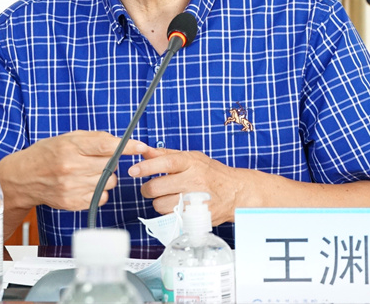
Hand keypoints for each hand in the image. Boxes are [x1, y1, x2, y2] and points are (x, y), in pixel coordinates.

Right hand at [0, 130, 148, 213]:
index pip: (106, 146)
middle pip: (110, 166)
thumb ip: (93, 138)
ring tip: (89, 173)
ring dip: (105, 177)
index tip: (141, 146)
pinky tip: (86, 185)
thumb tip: (119, 141)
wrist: (23, 177)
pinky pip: (100, 198)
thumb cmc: (46, 154)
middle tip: (99, 160)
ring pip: (108, 183)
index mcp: (70, 147)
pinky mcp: (72, 203)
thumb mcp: (67, 138)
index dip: (127, 146)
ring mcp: (71, 187)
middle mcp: (71, 167)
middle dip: (110, 162)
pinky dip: (98, 192)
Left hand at [128, 148, 242, 224]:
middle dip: (148, 189)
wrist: (236, 192)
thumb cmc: (212, 173)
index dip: (146, 167)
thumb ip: (166, 154)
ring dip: (159, 203)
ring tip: (169, 197)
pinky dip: (169, 213)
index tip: (133, 170)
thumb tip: (144, 151)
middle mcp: (193, 180)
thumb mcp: (192, 157)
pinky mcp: (195, 217)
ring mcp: (194, 200)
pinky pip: (170, 217)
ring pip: (160, 205)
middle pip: (156, 187)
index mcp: (191, 163)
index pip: (165, 162)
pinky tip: (177, 207)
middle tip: (153, 188)